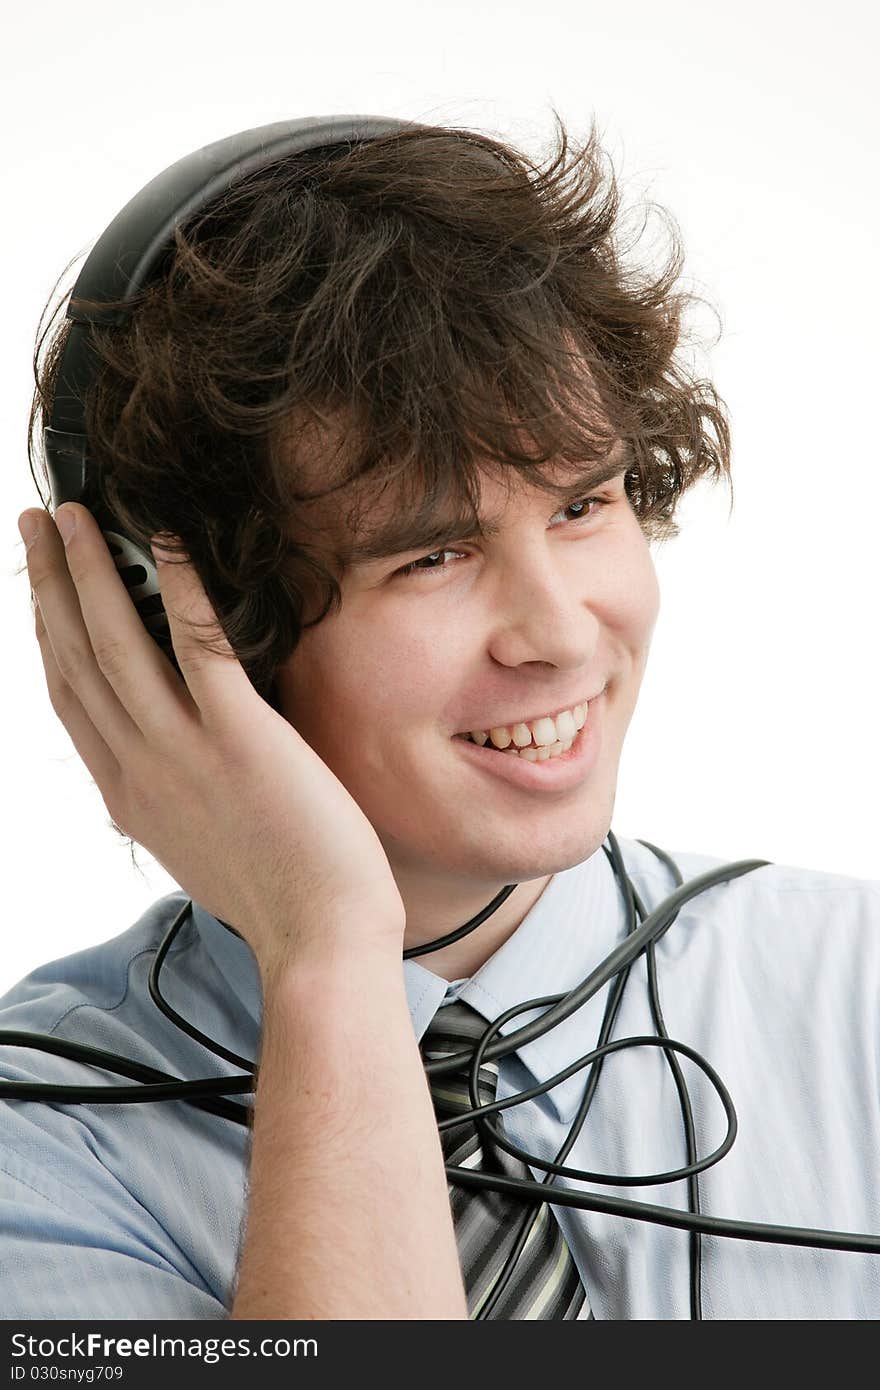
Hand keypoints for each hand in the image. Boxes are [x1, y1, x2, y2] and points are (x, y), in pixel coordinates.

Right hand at [18, 503, 406, 978]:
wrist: (318, 938)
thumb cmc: (273, 893)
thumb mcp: (190, 848)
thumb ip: (162, 801)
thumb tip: (150, 773)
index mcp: (127, 794)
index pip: (70, 697)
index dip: (48, 633)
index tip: (42, 590)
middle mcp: (139, 768)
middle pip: (77, 657)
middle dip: (50, 582)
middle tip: (37, 522)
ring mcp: (185, 751)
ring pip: (118, 643)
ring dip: (90, 570)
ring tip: (77, 516)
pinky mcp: (242, 738)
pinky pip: (200, 649)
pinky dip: (179, 590)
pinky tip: (165, 542)